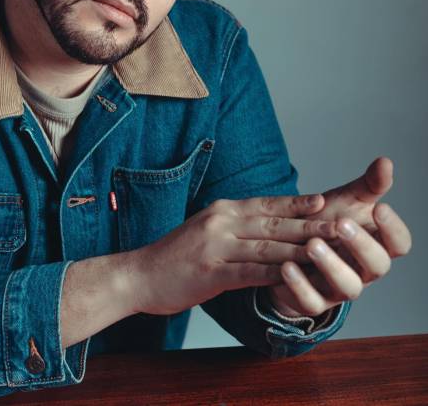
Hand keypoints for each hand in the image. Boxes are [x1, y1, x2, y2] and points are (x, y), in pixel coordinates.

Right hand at [127, 192, 336, 315]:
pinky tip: (297, 277)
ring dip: (300, 249)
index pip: (264, 204)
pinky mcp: (211, 272)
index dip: (295, 203)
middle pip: (272, 223)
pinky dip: (276, 274)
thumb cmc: (176, 255)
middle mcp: (220, 222)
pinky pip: (250, 272)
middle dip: (308, 225)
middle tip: (339, 225)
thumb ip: (234, 226)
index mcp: (221, 210)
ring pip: (266, 247)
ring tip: (329, 251)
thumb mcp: (205, 230)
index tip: (323, 201)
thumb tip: (266, 226)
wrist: (140, 273)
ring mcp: (214, 246)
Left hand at [267, 157, 411, 316]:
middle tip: (341, 224)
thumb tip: (385, 161)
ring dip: (330, 265)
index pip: (399, 244)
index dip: (394, 228)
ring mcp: (338, 288)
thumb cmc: (324, 223)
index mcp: (375, 246)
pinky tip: (286, 265)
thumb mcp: (345, 202)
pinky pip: (310, 301)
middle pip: (377, 266)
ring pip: (347, 286)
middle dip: (360, 244)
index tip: (380, 207)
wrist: (290, 248)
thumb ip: (367, 186)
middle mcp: (362, 270)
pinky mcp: (312, 301)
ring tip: (311, 244)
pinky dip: (299, 285)